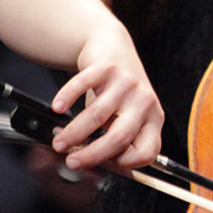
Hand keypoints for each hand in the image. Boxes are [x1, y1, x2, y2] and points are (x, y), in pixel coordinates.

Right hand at [49, 20, 164, 171]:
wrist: (113, 47)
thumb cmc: (118, 91)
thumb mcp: (126, 117)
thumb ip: (115, 138)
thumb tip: (90, 164)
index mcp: (154, 119)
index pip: (146, 152)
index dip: (123, 164)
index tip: (101, 166)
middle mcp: (145, 101)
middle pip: (119, 137)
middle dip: (91, 154)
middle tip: (72, 161)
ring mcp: (127, 83)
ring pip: (97, 115)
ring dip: (73, 132)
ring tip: (59, 141)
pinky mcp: (107, 66)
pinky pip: (83, 85)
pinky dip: (67, 98)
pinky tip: (58, 108)